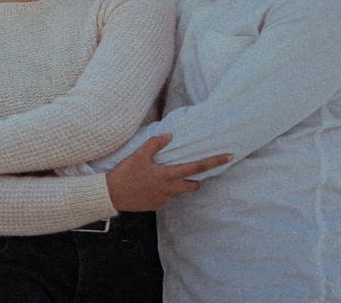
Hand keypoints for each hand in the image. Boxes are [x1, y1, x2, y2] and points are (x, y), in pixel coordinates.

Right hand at [105, 134, 231, 211]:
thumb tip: (169, 135)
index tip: (229, 157)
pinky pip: (166, 197)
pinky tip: (150, 185)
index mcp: (168, 175)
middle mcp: (170, 189)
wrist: (111, 195)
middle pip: (193, 185)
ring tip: (162, 176)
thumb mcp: (138, 155)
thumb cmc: (125, 174)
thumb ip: (155, 144)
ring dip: (177, 184)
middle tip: (189, 171)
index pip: (196, 167)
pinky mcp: (156, 205)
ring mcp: (163, 199)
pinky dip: (163, 190)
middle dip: (196, 179)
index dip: (214, 162)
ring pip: (178, 191)